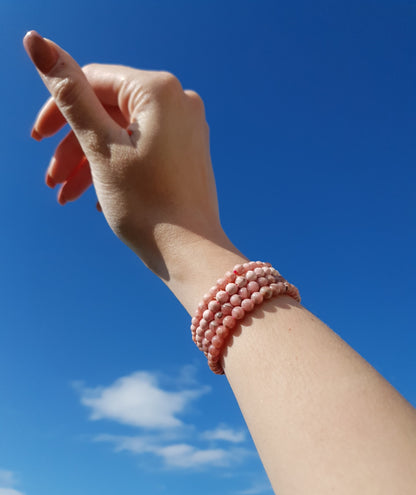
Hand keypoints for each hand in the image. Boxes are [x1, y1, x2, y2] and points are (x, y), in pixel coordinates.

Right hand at [24, 31, 228, 278]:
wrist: (190, 252)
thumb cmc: (146, 203)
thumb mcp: (99, 147)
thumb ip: (70, 96)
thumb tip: (38, 43)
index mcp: (158, 90)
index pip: (94, 81)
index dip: (58, 110)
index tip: (38, 141)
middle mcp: (179, 101)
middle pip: (108, 111)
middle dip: (74, 147)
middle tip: (52, 181)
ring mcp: (187, 128)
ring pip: (123, 134)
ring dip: (90, 163)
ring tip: (68, 197)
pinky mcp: (187, 153)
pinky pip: (142, 150)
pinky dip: (116, 168)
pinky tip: (98, 199)